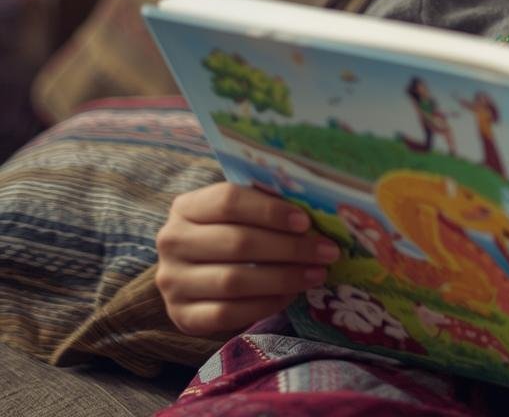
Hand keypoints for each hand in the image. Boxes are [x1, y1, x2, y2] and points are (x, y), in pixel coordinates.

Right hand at [155, 182, 338, 335]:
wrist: (196, 277)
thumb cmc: (230, 234)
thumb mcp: (241, 214)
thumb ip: (267, 207)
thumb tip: (318, 207)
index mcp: (186, 207)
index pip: (228, 201)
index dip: (270, 211)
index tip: (306, 222)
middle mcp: (172, 242)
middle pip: (237, 243)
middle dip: (290, 248)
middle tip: (327, 252)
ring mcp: (172, 281)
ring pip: (233, 281)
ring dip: (284, 278)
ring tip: (317, 274)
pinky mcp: (181, 316)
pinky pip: (227, 314)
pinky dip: (265, 305)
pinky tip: (290, 296)